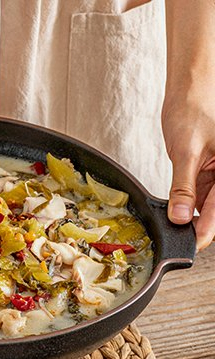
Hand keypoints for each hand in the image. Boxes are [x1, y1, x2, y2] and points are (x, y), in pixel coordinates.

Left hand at [162, 91, 214, 250]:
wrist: (189, 91)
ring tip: (173, 231)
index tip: (193, 245)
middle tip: (179, 242)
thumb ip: (183, 187)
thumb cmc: (194, 111)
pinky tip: (173, 214)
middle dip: (199, 226)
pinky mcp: (204, 173)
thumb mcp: (186, 152)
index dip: (207, 229)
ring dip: (190, 218)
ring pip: (206, 206)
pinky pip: (197, 196)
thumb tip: (180, 217)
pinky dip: (185, 206)